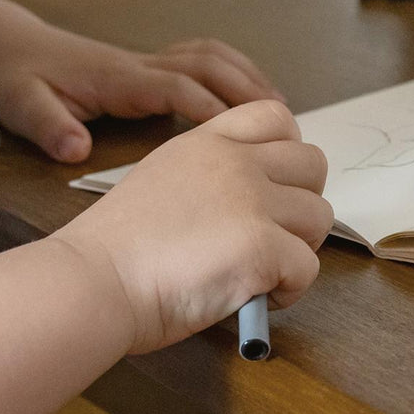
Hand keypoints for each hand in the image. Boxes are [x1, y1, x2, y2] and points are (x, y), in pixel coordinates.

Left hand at [0, 22, 285, 163]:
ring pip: (213, 57)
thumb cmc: (15, 78)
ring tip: (281, 110)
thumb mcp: (21, 105)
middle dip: (248, 90)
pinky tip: (250, 94)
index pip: (179, 88)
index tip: (244, 139)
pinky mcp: (149, 66)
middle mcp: (141, 64)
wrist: (7, 47)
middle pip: (210, 65)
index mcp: (119, 78)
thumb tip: (76, 148)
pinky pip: (204, 59)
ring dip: (249, 77)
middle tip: (281, 124)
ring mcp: (148, 61)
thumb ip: (49, 126)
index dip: (213, 109)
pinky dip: (235, 71)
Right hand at [50, 100, 334, 354]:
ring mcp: (253, 202)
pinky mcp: (264, 245)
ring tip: (260, 272)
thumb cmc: (118, 250)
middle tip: (272, 236)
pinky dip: (289, 290)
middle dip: (302, 203)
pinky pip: (309, 267)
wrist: (93, 282)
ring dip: (298, 249)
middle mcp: (236, 163)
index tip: (273, 187)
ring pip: (319, 218)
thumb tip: (256, 197)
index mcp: (208, 142)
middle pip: (313, 164)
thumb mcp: (163, 179)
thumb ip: (211, 175)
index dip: (289, 152)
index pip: (277, 117)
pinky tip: (255, 296)